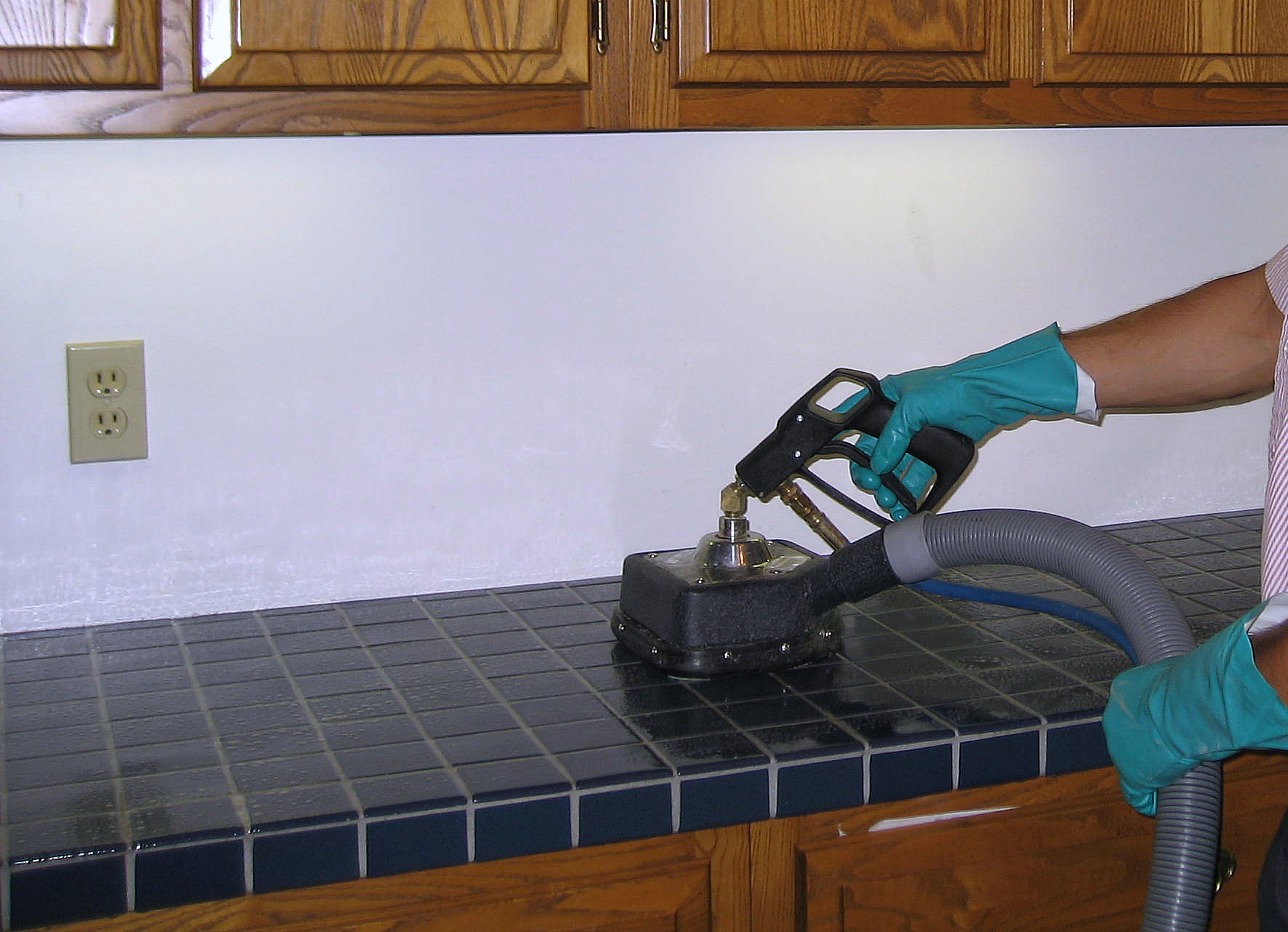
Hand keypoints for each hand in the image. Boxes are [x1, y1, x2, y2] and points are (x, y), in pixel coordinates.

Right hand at [848, 326, 1082, 521]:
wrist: (990, 395)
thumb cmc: (954, 386)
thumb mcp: (911, 408)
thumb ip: (891, 438)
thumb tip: (878, 465)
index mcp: (888, 398)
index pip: (861, 425)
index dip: (853, 447)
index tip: (854, 467)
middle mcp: (901, 418)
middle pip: (878, 452)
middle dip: (874, 474)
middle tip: (875, 488)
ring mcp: (920, 436)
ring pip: (899, 467)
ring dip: (892, 486)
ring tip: (891, 501)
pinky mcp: (937, 450)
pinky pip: (920, 474)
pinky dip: (913, 490)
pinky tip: (907, 503)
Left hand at [1103, 599, 1287, 816]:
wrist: (1194, 705)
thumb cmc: (1196, 686)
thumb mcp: (1183, 675)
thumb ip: (1183, 681)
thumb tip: (1208, 670)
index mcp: (1124, 689)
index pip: (1134, 711)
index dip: (1151, 723)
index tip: (1164, 729)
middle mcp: (1114, 715)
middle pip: (1128, 737)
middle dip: (1148, 746)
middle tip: (1172, 753)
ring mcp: (1120, 746)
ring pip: (1132, 764)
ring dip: (1152, 771)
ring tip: (1172, 775)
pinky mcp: (1132, 773)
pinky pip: (1136, 794)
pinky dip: (1147, 801)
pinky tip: (1157, 805)